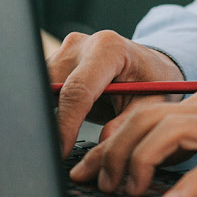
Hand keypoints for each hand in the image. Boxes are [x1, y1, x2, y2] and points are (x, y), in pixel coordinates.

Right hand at [47, 30, 185, 153]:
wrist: (150, 66)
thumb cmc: (153, 83)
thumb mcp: (150, 106)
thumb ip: (125, 126)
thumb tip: (101, 149)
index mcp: (108, 48)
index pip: (77, 90)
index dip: (66, 124)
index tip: (61, 151)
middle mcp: (82, 44)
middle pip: (53, 86)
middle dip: (51, 120)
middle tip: (54, 152)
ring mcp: (66, 50)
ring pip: (42, 87)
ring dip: (48, 114)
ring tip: (60, 141)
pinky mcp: (57, 60)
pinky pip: (44, 87)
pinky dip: (49, 109)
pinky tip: (58, 128)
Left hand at [69, 87, 196, 196]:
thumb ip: (195, 141)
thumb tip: (150, 164)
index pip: (142, 113)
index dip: (108, 140)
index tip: (87, 167)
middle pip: (146, 120)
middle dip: (112, 152)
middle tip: (96, 183)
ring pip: (169, 134)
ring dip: (140, 164)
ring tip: (127, 191)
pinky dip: (188, 185)